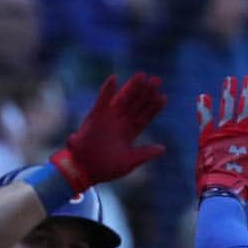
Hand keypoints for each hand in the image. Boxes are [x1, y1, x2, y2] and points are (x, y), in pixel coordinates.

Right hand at [53, 74, 166, 193]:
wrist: (84, 171)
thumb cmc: (106, 168)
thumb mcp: (129, 162)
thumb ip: (145, 153)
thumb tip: (163, 148)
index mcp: (130, 133)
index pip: (145, 117)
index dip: (154, 107)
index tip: (163, 97)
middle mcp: (121, 123)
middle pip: (136, 105)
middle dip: (146, 93)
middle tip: (157, 80)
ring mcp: (109, 118)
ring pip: (123, 99)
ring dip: (131, 87)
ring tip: (141, 76)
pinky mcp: (95, 117)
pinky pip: (102, 101)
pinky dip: (106, 90)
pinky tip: (113, 78)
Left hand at [196, 75, 247, 200]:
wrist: (223, 191)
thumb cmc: (245, 185)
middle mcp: (239, 134)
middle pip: (245, 108)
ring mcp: (223, 135)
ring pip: (227, 109)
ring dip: (229, 93)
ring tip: (230, 79)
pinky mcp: (207, 140)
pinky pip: (205, 121)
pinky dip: (204, 108)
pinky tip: (203, 96)